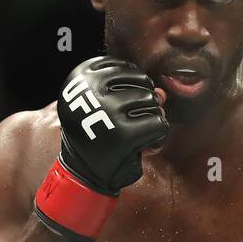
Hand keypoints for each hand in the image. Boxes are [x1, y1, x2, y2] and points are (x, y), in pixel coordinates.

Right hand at [34, 56, 169, 241]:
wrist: (85, 174)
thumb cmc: (98, 135)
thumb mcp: (108, 105)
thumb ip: (136, 91)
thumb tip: (162, 93)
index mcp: (80, 78)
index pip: (124, 67)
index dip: (131, 85)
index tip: (121, 104)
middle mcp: (90, 92)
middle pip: (143, 84)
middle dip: (144, 103)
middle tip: (130, 124)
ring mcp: (107, 113)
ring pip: (153, 103)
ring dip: (151, 118)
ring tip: (135, 133)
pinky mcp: (123, 136)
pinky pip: (159, 125)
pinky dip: (158, 136)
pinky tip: (143, 144)